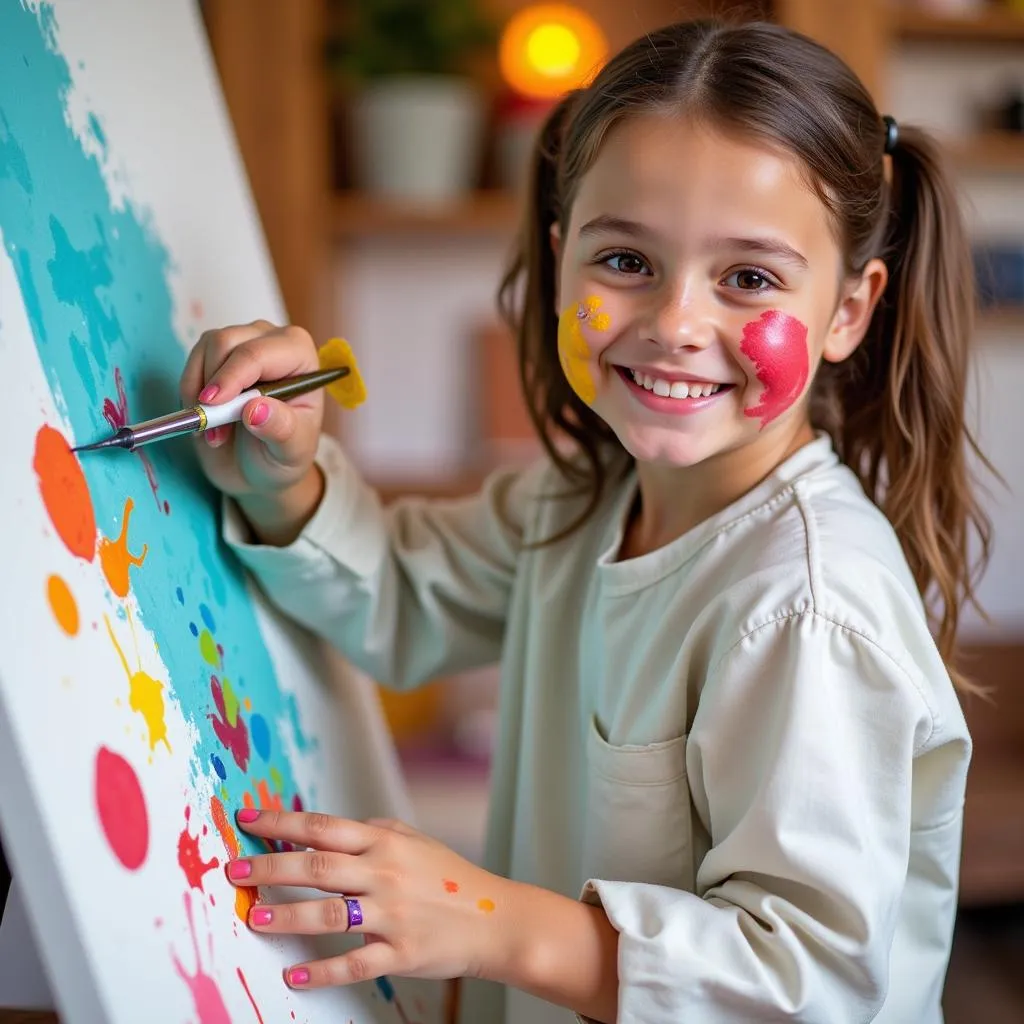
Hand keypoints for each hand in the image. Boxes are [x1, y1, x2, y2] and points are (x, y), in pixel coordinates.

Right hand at [179, 320, 323, 500]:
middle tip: (215, 432)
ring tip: (214, 433)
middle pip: (226, 342)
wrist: (260, 466)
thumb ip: (279, 429)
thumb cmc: (282, 454)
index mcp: (300, 356)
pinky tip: (205, 422)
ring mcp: (242, 342)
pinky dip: (190, 393)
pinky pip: (192, 362)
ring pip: (205, 347)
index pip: (258, 354)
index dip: (232, 376)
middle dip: (214, 387)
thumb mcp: (290, 451)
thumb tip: (255, 409)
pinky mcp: (215, 354)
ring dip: (199, 392)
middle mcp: (272, 340)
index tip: (212, 404)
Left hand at [225, 809, 514, 989]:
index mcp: (385, 843)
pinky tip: (294, 973)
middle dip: (270, 867)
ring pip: (330, 915)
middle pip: (318, 866)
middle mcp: (385, 874)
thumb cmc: (451, 877)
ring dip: (287, 917)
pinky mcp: (400, 954)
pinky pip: (353, 963)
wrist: (494, 919)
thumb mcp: (416, 840)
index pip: (324, 827)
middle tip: (234, 870)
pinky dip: (321, 971)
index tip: (248, 818)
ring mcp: (392, 915)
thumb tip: (332, 826)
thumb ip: (375, 830)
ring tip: (254, 919)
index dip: (282, 822)